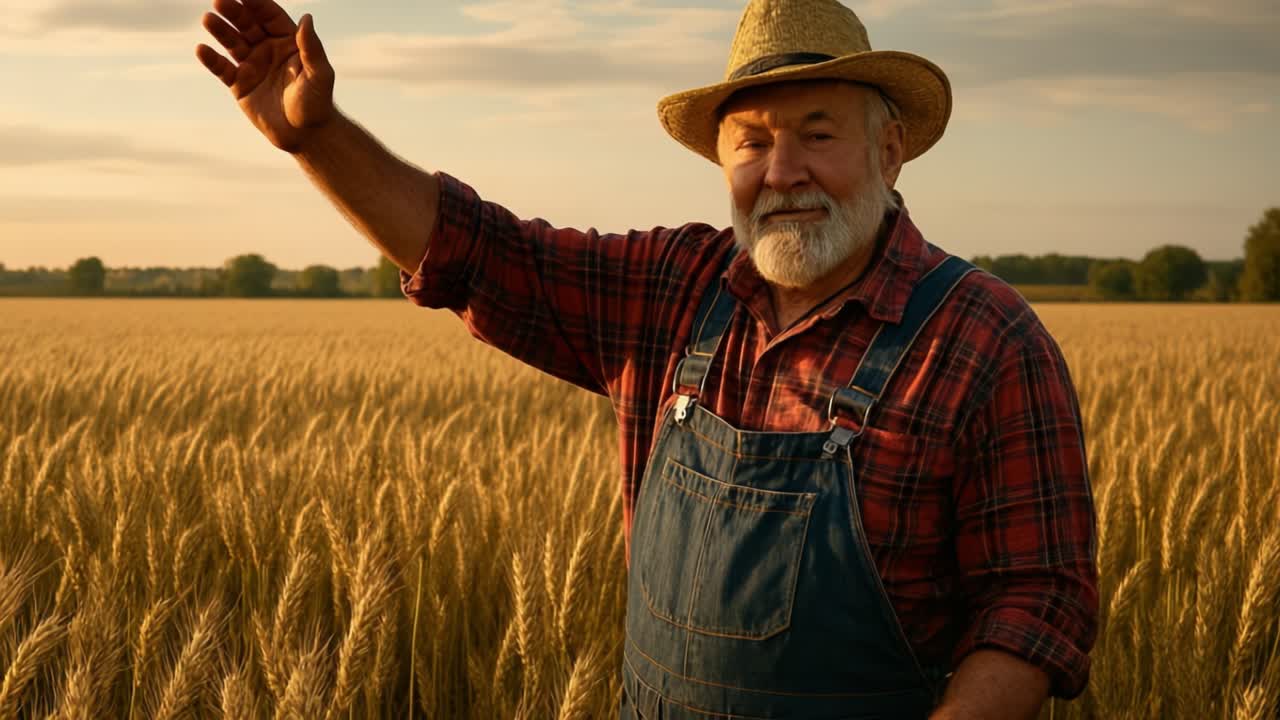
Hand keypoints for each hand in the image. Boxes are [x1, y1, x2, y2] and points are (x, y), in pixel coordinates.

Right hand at [195, 0, 335, 152]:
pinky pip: (222, 68)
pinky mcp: (240, 84)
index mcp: (287, 41)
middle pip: (247, 24)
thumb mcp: (320, 74)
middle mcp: (267, 49)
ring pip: (232, 42)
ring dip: (220, 30)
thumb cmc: (317, 103)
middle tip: (219, 1)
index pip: (269, 15)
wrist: (306, 135)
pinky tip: (202, 49)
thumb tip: (307, 18)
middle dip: (234, 12)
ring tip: (208, 19)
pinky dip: (211, 59)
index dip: (257, 3)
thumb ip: (312, 47)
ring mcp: (252, 65)